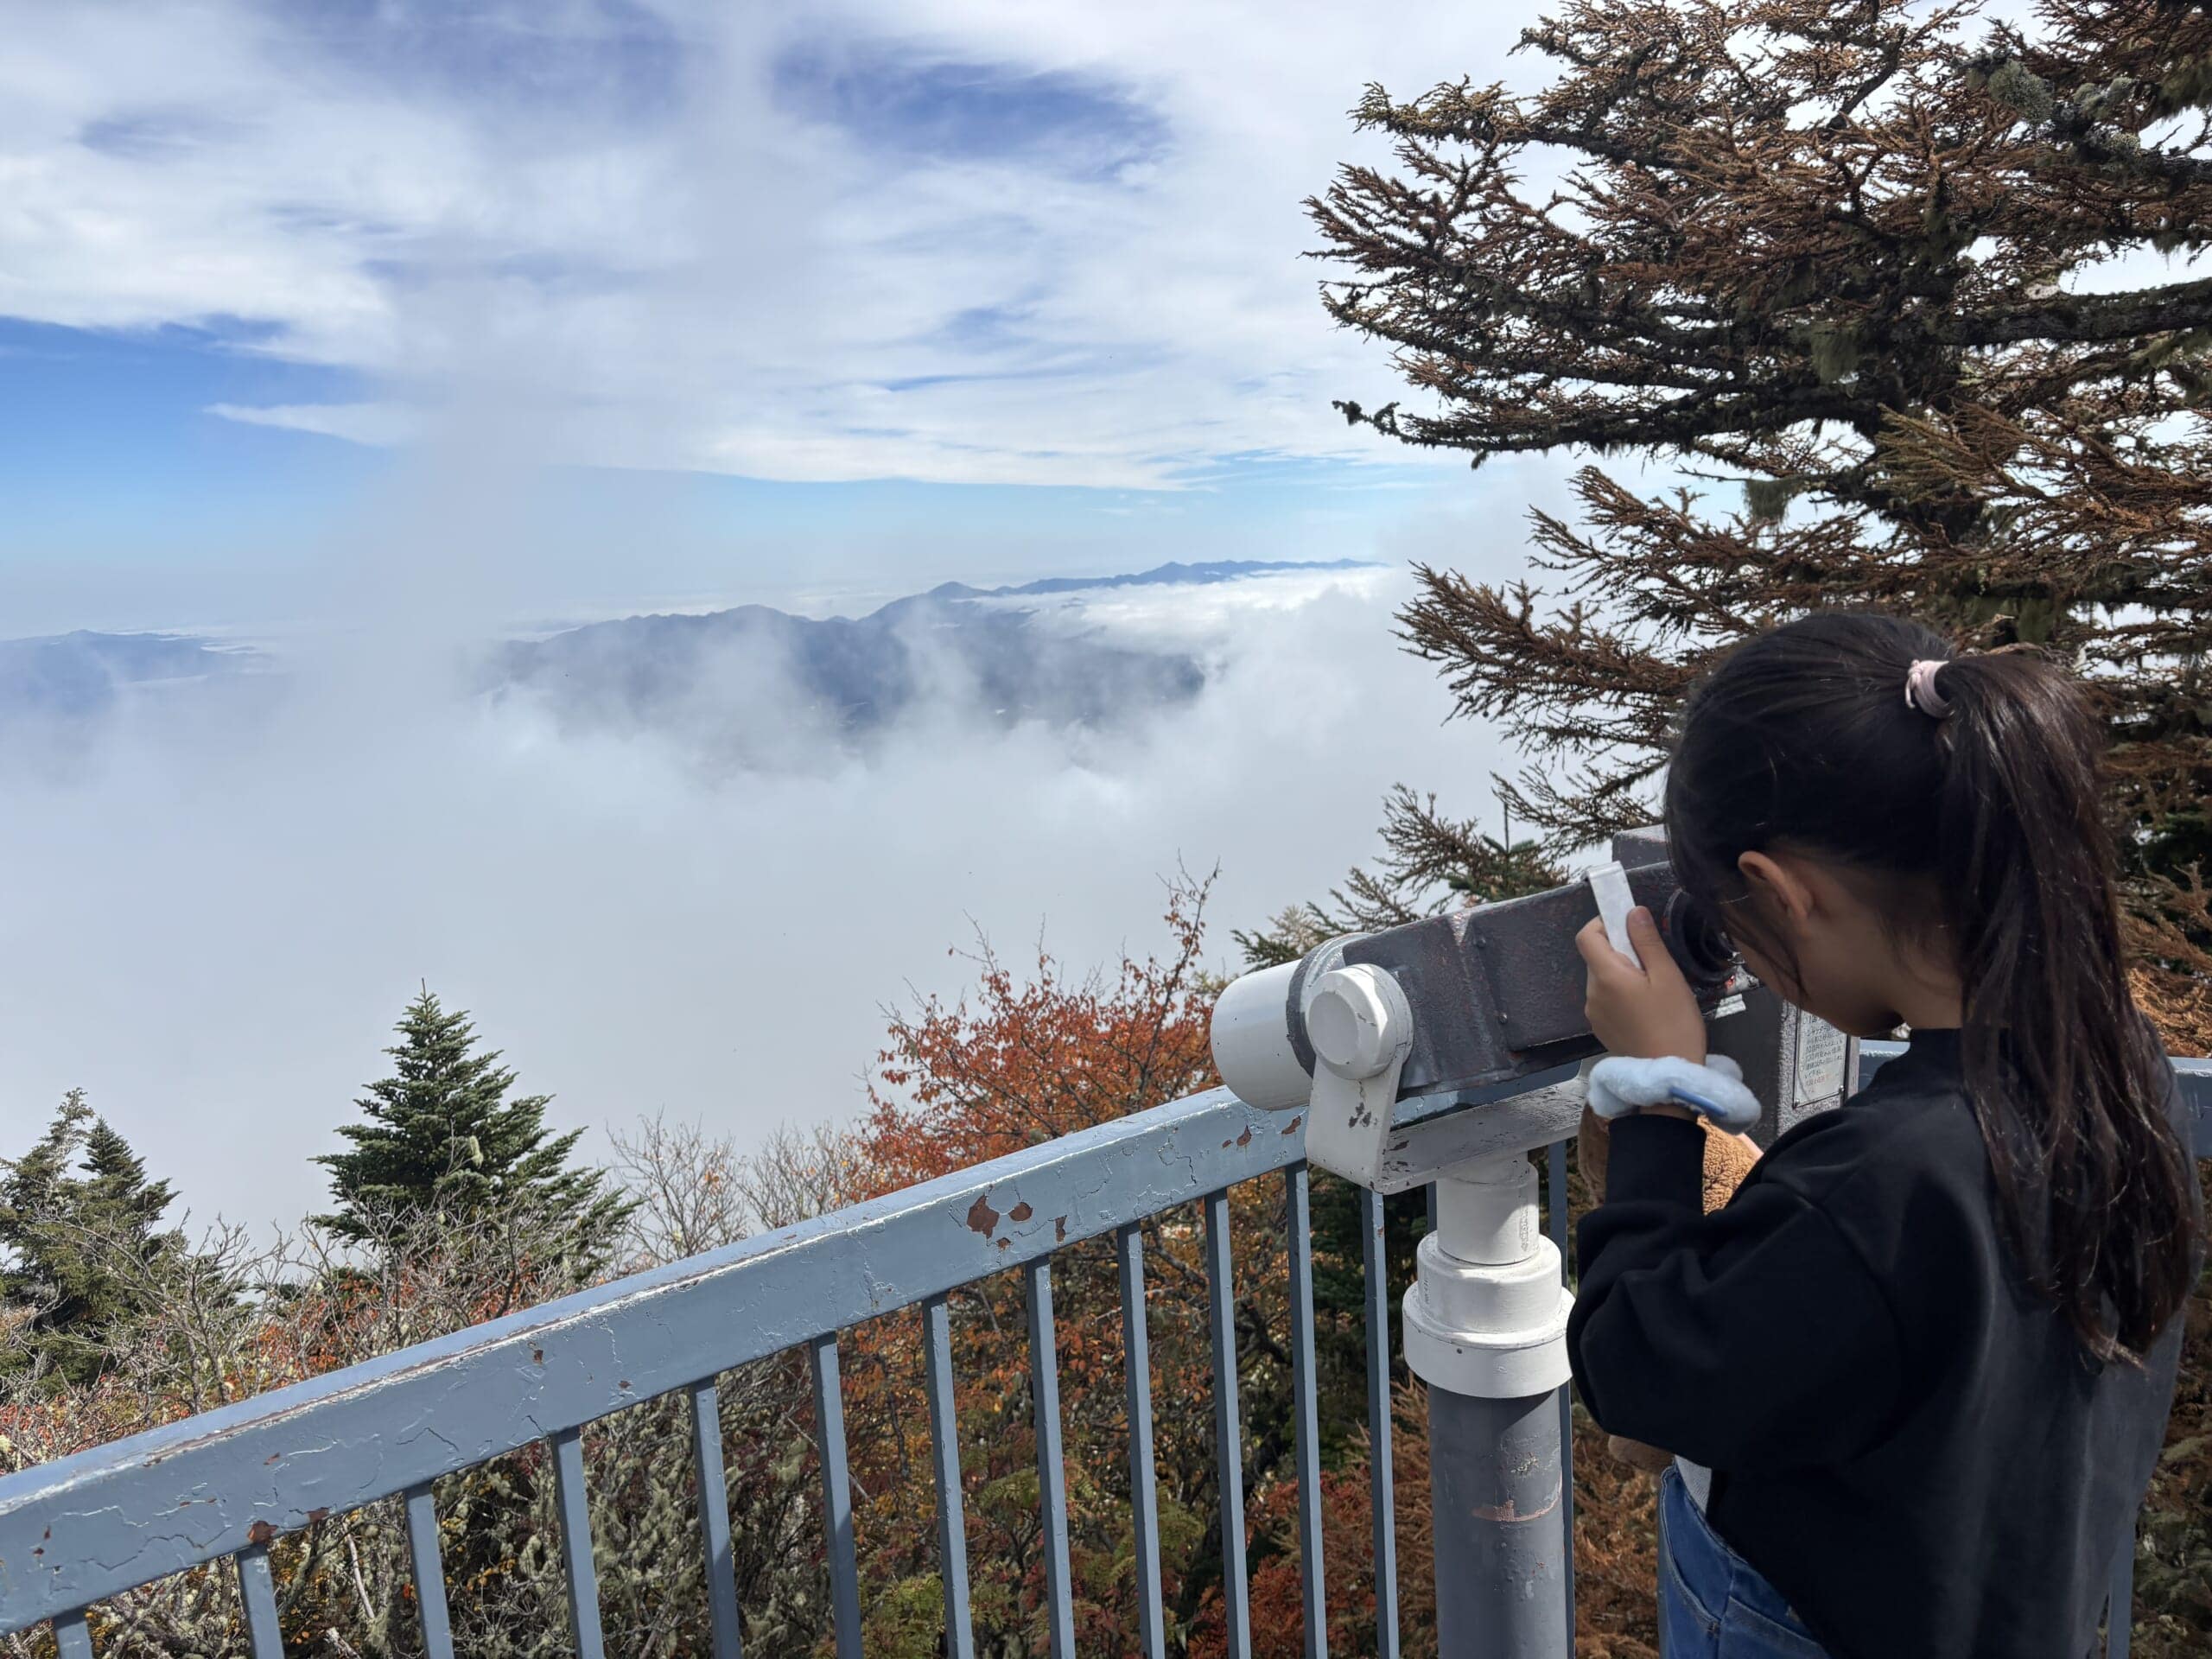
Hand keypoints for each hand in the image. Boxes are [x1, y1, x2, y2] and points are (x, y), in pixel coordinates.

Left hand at [1576, 906, 1706, 1064]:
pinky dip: (1621, 993)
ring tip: (1653, 987)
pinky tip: (1646, 1007)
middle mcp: (1592, 993)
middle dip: (1620, 950)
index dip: (1603, 924)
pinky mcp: (1601, 1027)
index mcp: (1606, 976)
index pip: (1585, 936)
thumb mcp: (1667, 977)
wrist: (1667, 1076)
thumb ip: (1647, 942)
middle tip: (1652, 961)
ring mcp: (1594, 1012)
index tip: (1629, 927)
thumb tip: (1632, 912)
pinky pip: (1606, 998)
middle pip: (1596, 957)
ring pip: (1602, 978)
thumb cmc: (1673, 1023)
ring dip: (1622, 973)